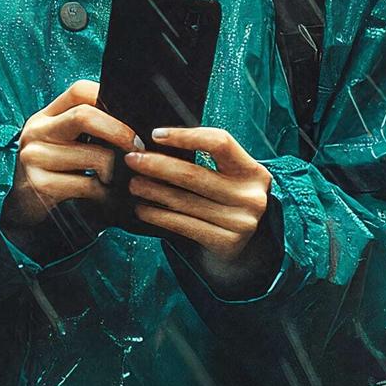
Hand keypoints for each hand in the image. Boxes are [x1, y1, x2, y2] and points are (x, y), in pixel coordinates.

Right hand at [6, 80, 136, 231]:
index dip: (109, 99)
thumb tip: (135, 124)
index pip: (80, 91)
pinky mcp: (40, 184)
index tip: (131, 119)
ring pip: (95, 155)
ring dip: (115, 171)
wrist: (24, 208)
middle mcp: (36, 131)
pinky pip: (88, 184)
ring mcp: (34, 156)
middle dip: (120, 132)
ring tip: (115, 179)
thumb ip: (88, 129)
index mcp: (46, 116)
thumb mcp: (64, 144)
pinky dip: (105, 193)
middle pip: (84, 116)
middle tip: (137, 147)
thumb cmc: (55, 173)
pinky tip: (104, 196)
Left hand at [122, 124, 275, 277]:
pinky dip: (158, 216)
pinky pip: (183, 224)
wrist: (245, 249)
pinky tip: (142, 209)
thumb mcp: (229, 180)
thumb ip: (207, 162)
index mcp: (253, 172)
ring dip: (152, 191)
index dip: (186, 136)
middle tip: (132, 160)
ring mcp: (240, 222)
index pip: (220, 143)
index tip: (156, 135)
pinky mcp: (226, 243)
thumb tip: (157, 145)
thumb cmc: (227, 204)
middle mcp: (251, 196)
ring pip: (184, 200)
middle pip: (195, 174)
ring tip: (133, 184)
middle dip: (157, 165)